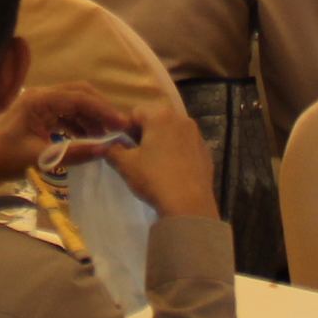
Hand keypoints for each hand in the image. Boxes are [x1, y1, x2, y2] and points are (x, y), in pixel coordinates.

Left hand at [0, 81, 136, 188]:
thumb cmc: (4, 159)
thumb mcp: (39, 158)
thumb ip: (72, 153)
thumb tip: (104, 150)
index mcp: (38, 100)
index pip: (78, 98)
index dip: (102, 110)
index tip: (121, 125)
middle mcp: (41, 96)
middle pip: (79, 94)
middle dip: (101, 110)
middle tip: (119, 129)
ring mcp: (40, 105)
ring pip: (75, 104)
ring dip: (92, 119)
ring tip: (107, 138)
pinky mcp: (40, 115)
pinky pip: (67, 114)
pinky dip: (81, 125)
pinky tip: (90, 140)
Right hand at [97, 95, 221, 222]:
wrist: (189, 205)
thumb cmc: (154, 178)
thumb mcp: (125, 165)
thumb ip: (113, 149)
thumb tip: (110, 145)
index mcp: (160, 116)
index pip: (136, 113)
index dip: (126, 129)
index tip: (124, 148)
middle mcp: (182, 119)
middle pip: (156, 120)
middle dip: (145, 134)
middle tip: (138, 157)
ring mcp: (197, 135)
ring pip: (172, 133)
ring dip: (162, 143)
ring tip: (156, 166)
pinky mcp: (207, 152)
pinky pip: (186, 146)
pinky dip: (178, 153)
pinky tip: (173, 172)